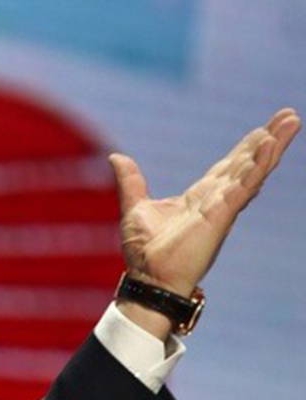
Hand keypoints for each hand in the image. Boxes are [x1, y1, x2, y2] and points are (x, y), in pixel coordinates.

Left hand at [110, 108, 299, 299]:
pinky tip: (269, 146)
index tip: (263, 129)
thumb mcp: (135, 207)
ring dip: (272, 147)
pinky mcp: (221, 215)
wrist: (148, 278)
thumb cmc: (144, 252)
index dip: (246, 148)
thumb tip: (117, 158)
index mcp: (200, 197)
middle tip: (288, 116)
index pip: (228, 167)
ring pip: (253, 171)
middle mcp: (216, 200)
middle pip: (248, 163)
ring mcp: (222, 207)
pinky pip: (244, 187)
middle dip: (268, 140)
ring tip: (290, 122)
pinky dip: (257, 166)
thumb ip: (131, 182)